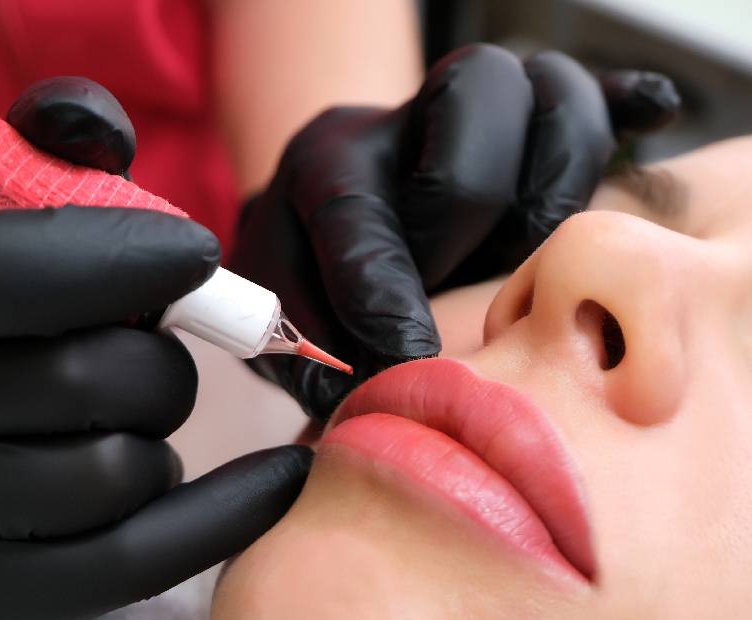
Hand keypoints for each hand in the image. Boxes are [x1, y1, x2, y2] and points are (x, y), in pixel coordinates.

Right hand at [0, 78, 310, 619]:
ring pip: (110, 474)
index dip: (103, 258)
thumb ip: (55, 156)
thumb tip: (93, 127)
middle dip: (158, 356)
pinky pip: (126, 564)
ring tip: (138, 408)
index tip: (197, 253)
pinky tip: (271, 484)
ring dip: (161, 431)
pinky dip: (219, 517)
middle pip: (75, 383)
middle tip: (157, 341)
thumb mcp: (6, 209)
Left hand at [231, 44, 678, 419]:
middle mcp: (408, 115)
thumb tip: (364, 393)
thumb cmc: (314, 270)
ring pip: (554, 96)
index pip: (355, 209)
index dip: (381, 292)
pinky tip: (647, 119)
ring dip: (556, 185)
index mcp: (328, 161)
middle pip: (471, 101)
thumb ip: (302, 351)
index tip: (406, 360)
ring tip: (546, 256)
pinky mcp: (538, 119)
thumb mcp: (281, 307)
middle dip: (468, 207)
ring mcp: (481, 109)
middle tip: (469, 279)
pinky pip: (597, 93)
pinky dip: (628, 108)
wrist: (344, 200)